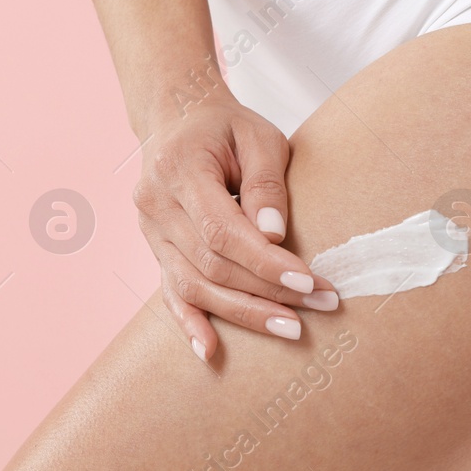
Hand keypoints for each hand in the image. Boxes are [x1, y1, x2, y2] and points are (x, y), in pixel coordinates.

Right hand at [133, 94, 337, 360]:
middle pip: (210, 264)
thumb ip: (265, 183)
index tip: (309, 280)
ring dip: (243, 313)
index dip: (264, 262)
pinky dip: (190, 323)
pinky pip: (170, 292)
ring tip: (291, 328)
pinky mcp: (155, 248)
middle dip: (267, 291)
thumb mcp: (257, 136)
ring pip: (192, 284)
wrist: (178, 118)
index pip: (221, 230)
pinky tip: (210, 352)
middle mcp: (155, 204)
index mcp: (178, 169)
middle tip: (320, 305)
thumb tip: (275, 235)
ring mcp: (150, 230)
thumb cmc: (226, 127)